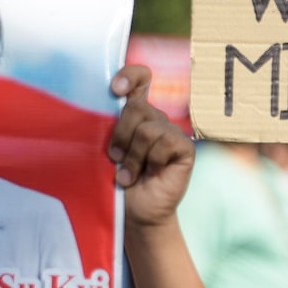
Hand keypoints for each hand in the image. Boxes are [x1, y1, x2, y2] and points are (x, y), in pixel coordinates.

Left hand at [108, 67, 196, 226]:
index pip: (140, 78)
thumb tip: (103, 104)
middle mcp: (155, 119)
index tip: (115, 90)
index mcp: (135, 114)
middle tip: (114, 157)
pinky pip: (165, 142)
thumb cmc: (115, 180)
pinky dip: (151, 161)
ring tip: (128, 174)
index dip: (130, 76)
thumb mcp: (106, 149)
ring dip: (133, 156)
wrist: (133, 212)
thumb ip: (109, 125)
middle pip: (136, 107)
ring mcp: (171, 133)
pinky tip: (149, 174)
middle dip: (120, 135)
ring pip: (148, 129)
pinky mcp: (184, 148)